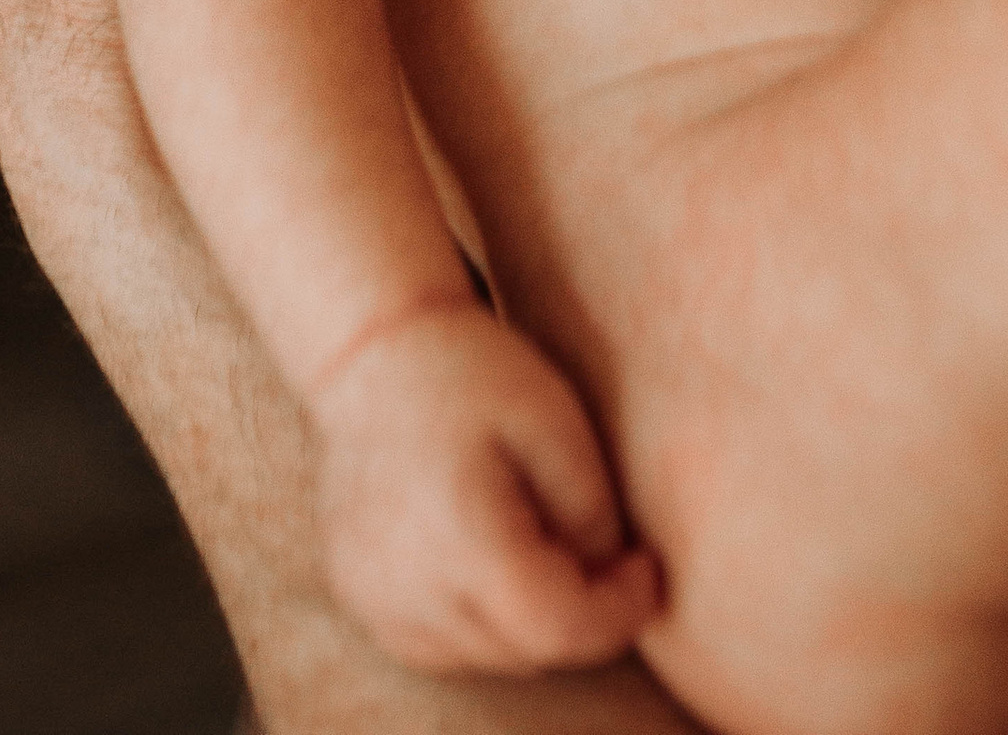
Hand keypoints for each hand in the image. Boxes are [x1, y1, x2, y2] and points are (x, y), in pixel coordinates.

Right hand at [314, 304, 663, 680]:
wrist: (371, 349)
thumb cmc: (471, 371)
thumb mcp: (555, 418)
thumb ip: (592, 510)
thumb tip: (608, 578)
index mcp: (458, 537)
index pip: (557, 629)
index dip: (619, 612)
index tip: (646, 565)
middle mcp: (404, 588)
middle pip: (525, 651)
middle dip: (579, 612)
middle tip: (604, 548)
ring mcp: (374, 602)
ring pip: (487, 657)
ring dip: (531, 621)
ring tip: (542, 538)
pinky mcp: (362, 602)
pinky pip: (444, 645)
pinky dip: (482, 618)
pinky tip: (490, 554)